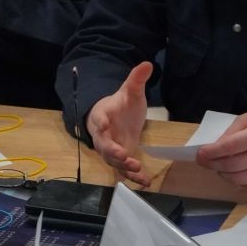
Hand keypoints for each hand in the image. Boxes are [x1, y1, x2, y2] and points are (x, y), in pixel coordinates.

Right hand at [86, 62, 152, 186]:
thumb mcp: (131, 92)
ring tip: (137, 170)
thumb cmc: (121, 105)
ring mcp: (110, 149)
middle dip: (113, 152)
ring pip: (113, 161)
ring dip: (124, 167)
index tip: (104, 126)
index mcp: (102, 116)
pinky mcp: (119, 159)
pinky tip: (146, 182)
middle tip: (125, 156)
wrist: (115, 119)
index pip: (99, 119)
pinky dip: (133, 177)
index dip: (101, 123)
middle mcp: (103, 136)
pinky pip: (123, 170)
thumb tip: (148, 63)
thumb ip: (136, 80)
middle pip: (103, 146)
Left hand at [196, 107, 246, 190]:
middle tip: (205, 160)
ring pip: (237, 179)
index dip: (211, 153)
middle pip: (232, 166)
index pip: (230, 147)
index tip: (199, 154)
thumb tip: (213, 149)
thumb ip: (231, 132)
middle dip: (213, 164)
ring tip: (219, 165)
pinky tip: (234, 170)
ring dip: (223, 173)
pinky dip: (236, 179)